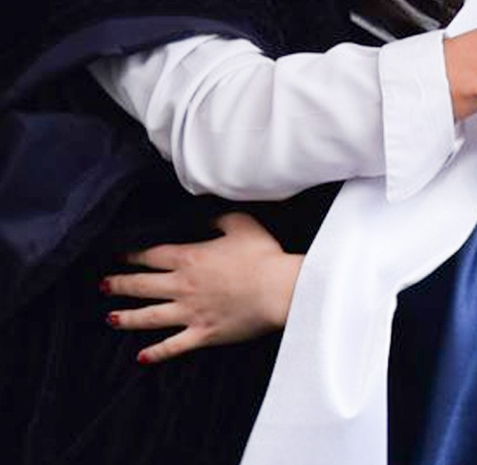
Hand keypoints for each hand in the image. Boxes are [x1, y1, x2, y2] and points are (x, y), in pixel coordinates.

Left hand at [100, 213, 302, 364]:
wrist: (278, 289)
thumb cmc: (262, 254)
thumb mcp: (240, 223)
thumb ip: (217, 218)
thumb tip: (203, 216)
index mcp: (189, 257)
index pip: (151, 255)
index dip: (132, 254)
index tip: (118, 255)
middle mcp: (183, 286)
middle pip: (142, 285)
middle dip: (119, 284)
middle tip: (102, 285)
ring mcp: (190, 312)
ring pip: (149, 317)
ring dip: (127, 317)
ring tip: (110, 318)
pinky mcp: (202, 334)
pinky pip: (173, 347)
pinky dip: (155, 354)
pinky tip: (140, 358)